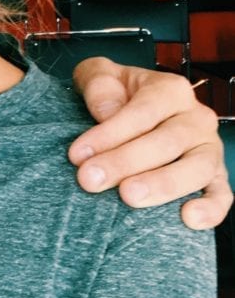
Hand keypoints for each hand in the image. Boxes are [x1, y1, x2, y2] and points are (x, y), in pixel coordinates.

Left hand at [68, 58, 230, 229]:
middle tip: (91, 180)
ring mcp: (209, 149)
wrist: (132, 109)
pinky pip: (221, 195)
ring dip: (162, 185)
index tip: (78, 155)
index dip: (109, 134)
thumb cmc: (115, 96)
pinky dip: (210, 209)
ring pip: (196, 169)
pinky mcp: (216, 178)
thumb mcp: (99, 77)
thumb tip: (107, 112)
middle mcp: (196, 118)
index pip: (142, 112)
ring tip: (129, 197)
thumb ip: (98, 85)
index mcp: (170, 90)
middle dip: (125, 162)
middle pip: (166, 142)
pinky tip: (188, 220)